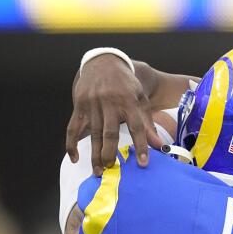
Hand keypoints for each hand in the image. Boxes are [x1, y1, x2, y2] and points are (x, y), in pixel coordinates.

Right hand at [65, 54, 158, 172]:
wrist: (103, 62)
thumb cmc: (126, 85)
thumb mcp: (140, 99)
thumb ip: (149, 123)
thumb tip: (161, 147)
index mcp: (129, 100)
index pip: (136, 126)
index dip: (141, 145)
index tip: (143, 163)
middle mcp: (110, 102)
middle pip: (109, 132)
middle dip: (110, 152)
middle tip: (112, 169)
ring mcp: (92, 104)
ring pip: (92, 133)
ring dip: (94, 154)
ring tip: (98, 171)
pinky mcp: (79, 106)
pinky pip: (72, 128)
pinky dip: (71, 144)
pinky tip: (74, 158)